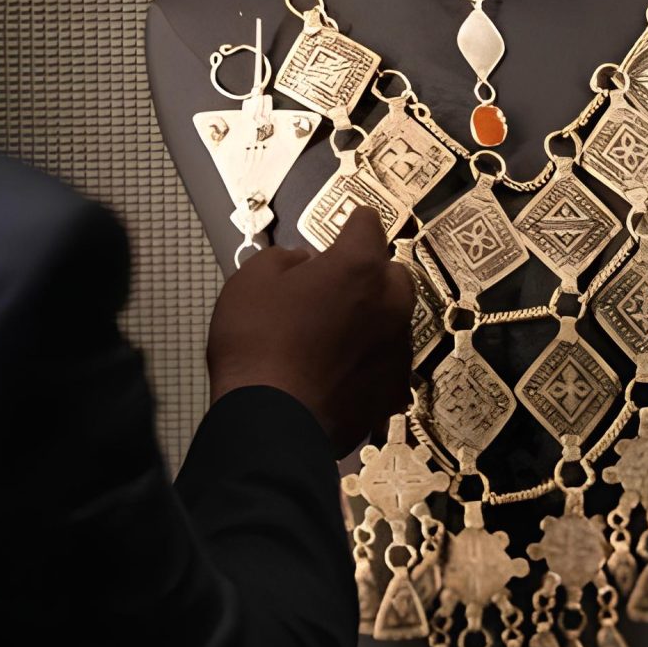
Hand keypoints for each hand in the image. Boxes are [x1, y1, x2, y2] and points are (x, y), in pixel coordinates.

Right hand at [206, 208, 412, 453]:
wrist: (271, 424)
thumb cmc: (257, 348)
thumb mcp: (251, 281)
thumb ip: (284, 258)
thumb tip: (304, 262)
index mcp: (359, 267)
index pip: (368, 224)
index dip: (351, 222)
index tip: (347, 225)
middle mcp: (390, 303)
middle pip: (390, 273)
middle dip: (367, 274)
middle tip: (331, 288)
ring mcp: (396, 349)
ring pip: (392, 319)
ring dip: (369, 319)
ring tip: (331, 335)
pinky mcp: (393, 388)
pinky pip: (385, 362)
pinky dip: (368, 361)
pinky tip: (339, 370)